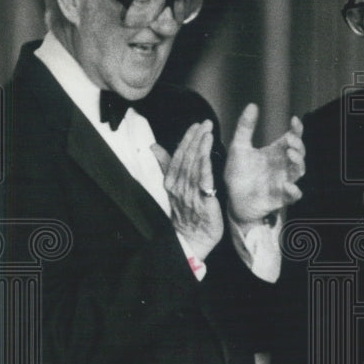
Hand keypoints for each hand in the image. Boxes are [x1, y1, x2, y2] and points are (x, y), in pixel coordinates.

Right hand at [152, 120, 222, 260]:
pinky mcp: (202, 203)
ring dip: (200, 148)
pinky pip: (203, 182)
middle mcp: (178, 187)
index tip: (195, 125)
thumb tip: (154, 147)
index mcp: (171, 182)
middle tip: (204, 123)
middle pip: (186, 158)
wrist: (192, 239)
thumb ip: (166, 165)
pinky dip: (205, 167)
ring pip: (194, 167)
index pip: (178, 156)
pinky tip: (209, 155)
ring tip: (208, 133)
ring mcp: (190, 195)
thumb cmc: (186, 213)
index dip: (186, 139)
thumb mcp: (173, 187)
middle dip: (195, 139)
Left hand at [224, 104, 304, 225]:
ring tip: (290, 154)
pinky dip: (294, 191)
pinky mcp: (281, 198)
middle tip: (289, 140)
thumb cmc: (238, 174)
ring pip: (299, 171)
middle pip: (299, 153)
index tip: (294, 120)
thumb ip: (245, 127)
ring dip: (298, 162)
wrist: (232, 198)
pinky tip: (287, 185)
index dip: (297, 129)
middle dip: (298, 145)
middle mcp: (283, 166)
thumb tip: (252, 105)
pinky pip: (294, 195)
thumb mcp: (238, 147)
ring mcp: (284, 181)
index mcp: (276, 152)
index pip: (292, 138)